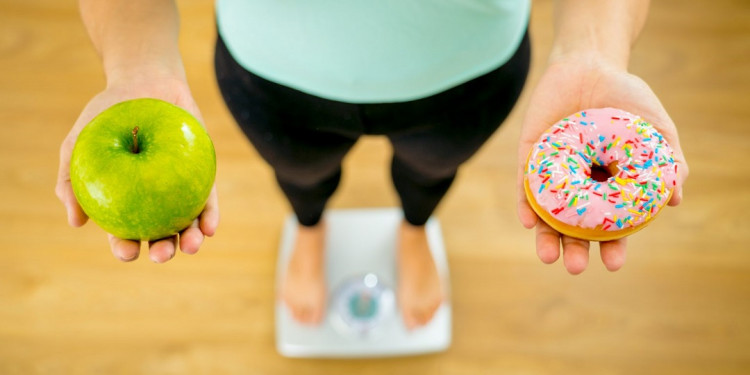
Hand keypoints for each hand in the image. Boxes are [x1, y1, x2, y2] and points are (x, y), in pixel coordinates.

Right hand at [56, 75, 219, 262]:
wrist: (144, 80)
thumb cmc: (108, 114)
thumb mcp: (80, 143)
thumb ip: (70, 180)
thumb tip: (76, 222)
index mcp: (125, 200)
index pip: (125, 232)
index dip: (126, 247)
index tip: (128, 252)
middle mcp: (154, 200)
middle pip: (160, 234)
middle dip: (162, 251)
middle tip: (161, 255)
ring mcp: (180, 189)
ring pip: (187, 222)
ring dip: (191, 239)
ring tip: (191, 246)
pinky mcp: (203, 174)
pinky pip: (208, 199)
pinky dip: (210, 215)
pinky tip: (210, 227)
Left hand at [516, 53, 688, 273]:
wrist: (590, 63)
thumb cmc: (627, 99)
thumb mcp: (656, 129)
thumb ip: (668, 162)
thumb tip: (674, 200)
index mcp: (609, 187)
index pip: (610, 225)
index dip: (612, 246)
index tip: (613, 264)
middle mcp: (579, 186)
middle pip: (575, 227)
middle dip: (575, 250)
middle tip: (575, 267)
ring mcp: (554, 173)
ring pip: (546, 213)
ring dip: (546, 237)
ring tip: (548, 256)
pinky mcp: (530, 157)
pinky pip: (525, 185)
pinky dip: (526, 204)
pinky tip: (528, 220)